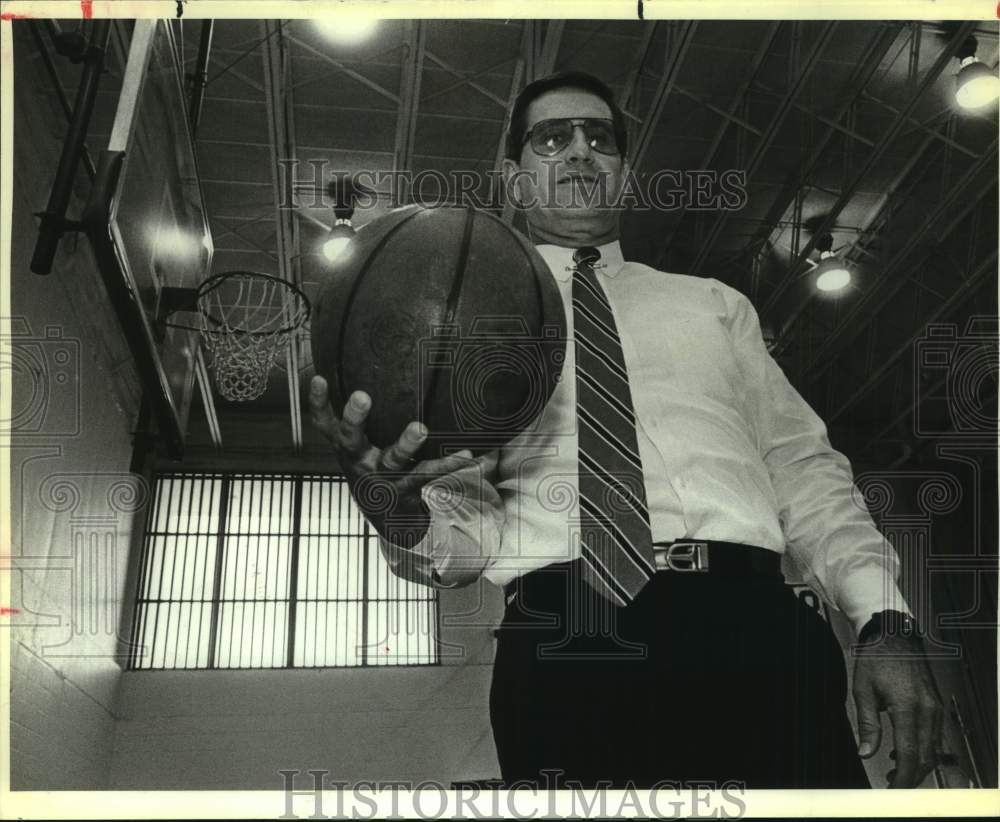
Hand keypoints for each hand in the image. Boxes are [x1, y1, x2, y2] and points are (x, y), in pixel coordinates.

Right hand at [308, 375, 475, 543]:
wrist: (388, 516)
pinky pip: (429, 474)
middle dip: (354, 418)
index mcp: (347, 448)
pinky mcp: (408, 489)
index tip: (319, 378)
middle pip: (350, 440)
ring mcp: (383, 478)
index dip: (318, 403)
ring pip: (392, 460)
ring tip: (419, 428)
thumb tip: (366, 367)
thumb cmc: (374, 468)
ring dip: (405, 444)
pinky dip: (448, 463)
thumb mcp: (359, 447)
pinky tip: (466, 454)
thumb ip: (360, 418)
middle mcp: (360, 462)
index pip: (325, 424)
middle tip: (361, 396)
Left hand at [852, 632, 942, 787]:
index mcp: (907, 707)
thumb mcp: (863, 691)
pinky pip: (934, 737)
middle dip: (911, 776)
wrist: (894, 638)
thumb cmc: (875, 661)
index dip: (902, 778)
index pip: (910, 754)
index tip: (892, 790)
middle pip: (925, 757)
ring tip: (895, 772)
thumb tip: (865, 752)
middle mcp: (927, 710)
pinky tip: (903, 752)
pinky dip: (922, 750)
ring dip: (917, 765)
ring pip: (933, 750)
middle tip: (892, 785)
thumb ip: (867, 725)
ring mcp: (935, 708)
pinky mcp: (936, 706)